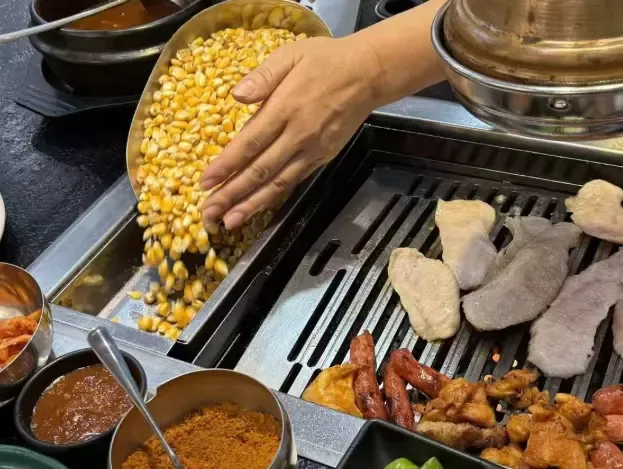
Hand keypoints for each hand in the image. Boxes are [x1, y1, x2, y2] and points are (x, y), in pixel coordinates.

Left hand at [200, 35, 380, 230]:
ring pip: (277, 183)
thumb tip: (236, 95)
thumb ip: (263, 75)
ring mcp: (312, 151)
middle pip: (260, 171)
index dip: (226, 166)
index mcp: (286, 108)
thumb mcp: (291, 54)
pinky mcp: (322, 158)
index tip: (204, 183)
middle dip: (232, 194)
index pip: (249, 143)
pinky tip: (258, 207)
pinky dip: (274, 197)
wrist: (368, 74)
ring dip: (252, 204)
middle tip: (209, 214)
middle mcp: (298, 135)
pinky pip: (294, 181)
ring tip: (230, 222)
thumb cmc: (325, 60)